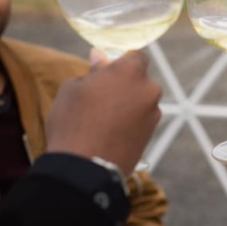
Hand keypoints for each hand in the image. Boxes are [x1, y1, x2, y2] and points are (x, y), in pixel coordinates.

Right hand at [46, 50, 161, 175]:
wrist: (84, 169)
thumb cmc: (73, 122)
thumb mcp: (73, 88)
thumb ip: (93, 71)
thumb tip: (100, 57)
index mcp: (131, 71)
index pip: (136, 55)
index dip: (120, 62)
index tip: (105, 71)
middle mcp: (149, 90)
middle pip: (139, 80)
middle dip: (124, 84)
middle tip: (98, 97)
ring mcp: (153, 115)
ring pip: (140, 101)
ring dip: (126, 105)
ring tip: (100, 120)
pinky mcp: (151, 136)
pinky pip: (140, 121)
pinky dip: (129, 122)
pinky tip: (108, 133)